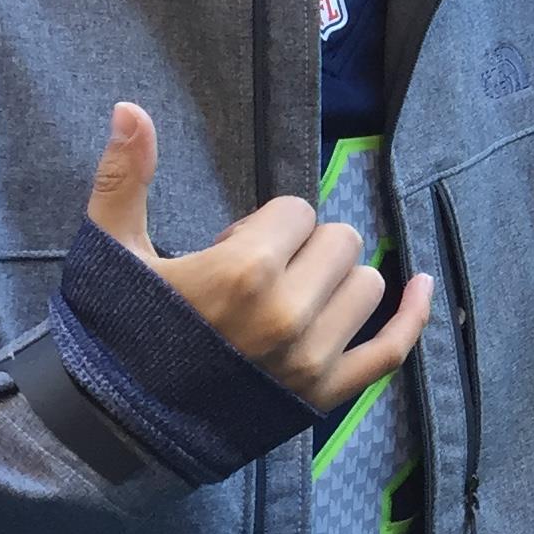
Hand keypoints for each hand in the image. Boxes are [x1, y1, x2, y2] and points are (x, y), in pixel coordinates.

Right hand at [86, 103, 432, 409]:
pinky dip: (413, 315)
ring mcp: (312, 358)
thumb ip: (125, 176)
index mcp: (244, 270)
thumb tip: (130, 106)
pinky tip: (421, 283)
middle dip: (304, 248)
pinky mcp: (326, 395)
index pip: (297, 211)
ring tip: (285, 301)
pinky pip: (392, 349)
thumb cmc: (115, 333)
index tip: (229, 250)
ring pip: (367, 284)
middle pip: (340, 241)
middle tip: (255, 278)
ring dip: (335, 282)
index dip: (266, 225)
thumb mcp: (111, 251)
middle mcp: (289, 312)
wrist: (116, 427)